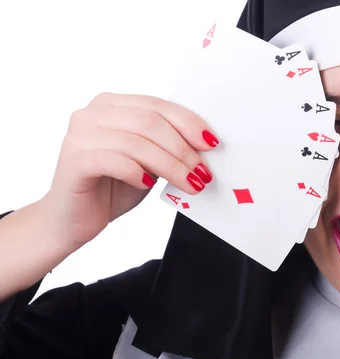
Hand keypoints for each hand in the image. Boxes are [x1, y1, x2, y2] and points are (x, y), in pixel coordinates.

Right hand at [41, 92, 217, 247]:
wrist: (74, 219)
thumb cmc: (113, 187)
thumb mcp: (148, 162)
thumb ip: (167, 146)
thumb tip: (205, 145)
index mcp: (112, 105)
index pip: (158, 105)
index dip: (188, 123)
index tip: (211, 144)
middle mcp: (92, 113)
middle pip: (150, 122)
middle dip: (183, 149)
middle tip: (203, 172)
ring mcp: (80, 134)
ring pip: (137, 142)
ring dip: (170, 165)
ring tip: (189, 183)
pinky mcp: (74, 159)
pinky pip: (115, 160)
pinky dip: (138, 173)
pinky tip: (149, 184)